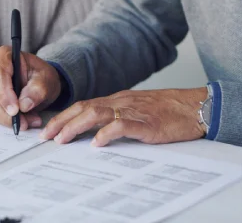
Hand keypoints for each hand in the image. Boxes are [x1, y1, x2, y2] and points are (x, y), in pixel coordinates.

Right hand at [0, 46, 61, 130]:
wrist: (38, 81)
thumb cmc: (41, 76)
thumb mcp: (46, 80)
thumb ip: (37, 90)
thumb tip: (24, 105)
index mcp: (4, 55)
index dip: (5, 94)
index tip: (15, 111)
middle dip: (6, 113)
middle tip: (24, 123)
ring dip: (6, 119)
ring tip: (27, 123)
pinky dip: (3, 120)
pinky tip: (19, 121)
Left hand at [41, 88, 207, 146]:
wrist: (195, 107)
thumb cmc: (170, 111)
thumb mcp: (138, 110)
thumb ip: (119, 117)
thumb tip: (97, 131)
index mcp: (118, 100)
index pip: (84, 105)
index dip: (64, 116)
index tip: (49, 129)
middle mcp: (122, 102)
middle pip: (84, 108)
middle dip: (61, 122)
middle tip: (45, 136)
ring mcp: (133, 111)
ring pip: (97, 114)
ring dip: (76, 127)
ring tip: (63, 139)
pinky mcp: (146, 123)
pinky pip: (122, 125)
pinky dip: (107, 133)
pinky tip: (97, 143)